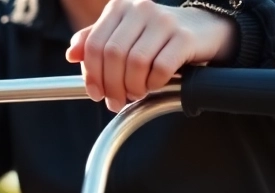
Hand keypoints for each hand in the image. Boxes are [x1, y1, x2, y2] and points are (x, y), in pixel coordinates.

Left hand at [67, 0, 236, 112]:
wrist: (202, 30)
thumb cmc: (157, 39)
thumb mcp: (123, 36)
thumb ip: (95, 42)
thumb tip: (72, 54)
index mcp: (119, 8)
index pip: (94, 45)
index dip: (91, 74)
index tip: (96, 93)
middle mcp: (141, 9)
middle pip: (113, 55)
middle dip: (111, 85)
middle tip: (117, 101)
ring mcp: (164, 21)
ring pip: (135, 63)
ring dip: (133, 87)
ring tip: (136, 93)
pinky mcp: (185, 37)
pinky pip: (161, 68)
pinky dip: (154, 83)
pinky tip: (155, 85)